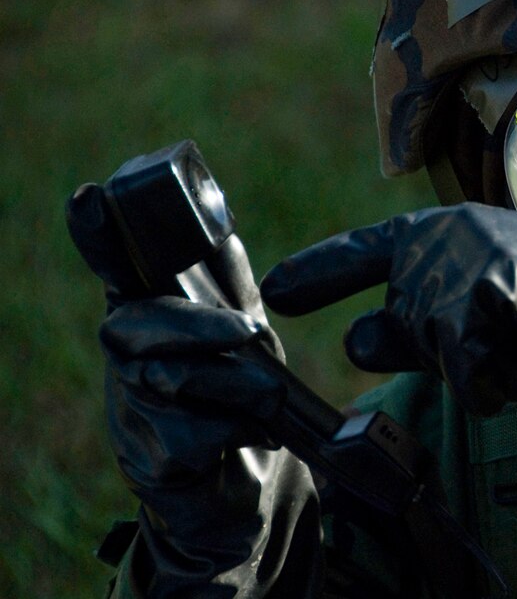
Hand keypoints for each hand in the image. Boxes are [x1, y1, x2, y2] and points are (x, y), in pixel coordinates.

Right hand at [67, 183, 317, 593]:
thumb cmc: (234, 390)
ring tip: (265, 395)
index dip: (101, 236)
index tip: (90, 198)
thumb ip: (229, 286)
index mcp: (145, 309)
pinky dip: (245, 429)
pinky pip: (203, 430)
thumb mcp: (241, 329)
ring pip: (176, 376)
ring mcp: (127, 405)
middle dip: (205, 327)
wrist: (241, 478)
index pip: (114, 266)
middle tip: (254, 330)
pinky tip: (253, 435)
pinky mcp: (149, 456)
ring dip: (239, 384)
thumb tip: (222, 231)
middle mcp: (123, 351)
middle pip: (143, 322)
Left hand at [261, 202, 516, 414]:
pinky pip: (469, 375)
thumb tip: (354, 339)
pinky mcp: (483, 295)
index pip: (362, 252)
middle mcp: (439, 243)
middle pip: (404, 332)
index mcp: (437, 234)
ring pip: (439, 357)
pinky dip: (501, 382)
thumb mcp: (474, 306)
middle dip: (444, 353)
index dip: (318, 273)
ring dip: (484, 369)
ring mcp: (459, 266)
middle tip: (505, 335)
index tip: (274, 291)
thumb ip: (414, 324)